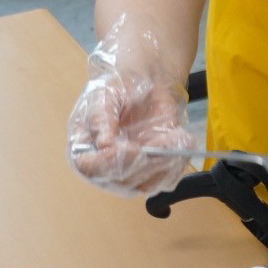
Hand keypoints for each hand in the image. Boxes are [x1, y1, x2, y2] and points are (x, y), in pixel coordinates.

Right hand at [66, 16, 195, 196]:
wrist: (146, 83)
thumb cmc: (119, 88)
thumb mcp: (104, 95)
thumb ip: (101, 117)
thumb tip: (104, 143)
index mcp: (85, 147)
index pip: (90, 167)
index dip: (108, 163)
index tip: (130, 148)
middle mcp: (106, 166)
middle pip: (121, 180)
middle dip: (143, 164)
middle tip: (159, 143)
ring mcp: (131, 171)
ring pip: (146, 184)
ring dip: (163, 164)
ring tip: (173, 139)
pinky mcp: (154, 169)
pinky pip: (167, 178)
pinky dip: (177, 164)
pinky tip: (182, 141)